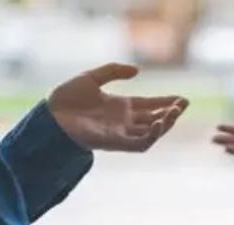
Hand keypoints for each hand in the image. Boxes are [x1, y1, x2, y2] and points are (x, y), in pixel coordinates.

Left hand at [48, 63, 187, 152]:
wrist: (50, 116)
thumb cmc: (66, 98)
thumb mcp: (92, 78)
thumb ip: (114, 71)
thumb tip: (138, 71)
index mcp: (121, 107)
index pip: (150, 106)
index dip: (166, 102)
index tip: (182, 99)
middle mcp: (124, 122)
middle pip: (155, 119)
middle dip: (171, 113)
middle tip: (183, 104)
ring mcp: (121, 133)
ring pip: (152, 133)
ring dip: (166, 124)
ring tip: (175, 112)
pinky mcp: (116, 143)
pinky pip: (140, 144)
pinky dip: (152, 136)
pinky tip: (158, 123)